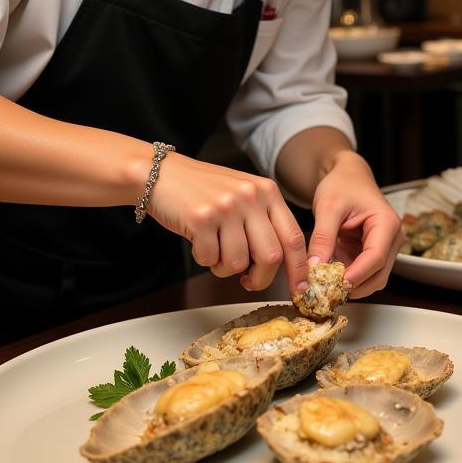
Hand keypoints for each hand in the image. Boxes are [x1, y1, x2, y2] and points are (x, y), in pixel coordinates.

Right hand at [146, 152, 307, 292]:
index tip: (300, 289)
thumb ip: (264, 222)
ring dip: (224, 268)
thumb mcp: (243, 195)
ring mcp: (226, 207)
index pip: (293, 237)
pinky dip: (203, 259)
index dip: (299, 269)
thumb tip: (283, 265)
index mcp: (267, 191)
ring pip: (239, 262)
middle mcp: (250, 196)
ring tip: (214, 249)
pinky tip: (197, 240)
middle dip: (260, 279)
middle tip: (248, 281)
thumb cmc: (203, 190)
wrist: (161, 173)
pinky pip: (210, 259)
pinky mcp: (201, 219)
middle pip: (271, 256)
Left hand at [306, 151, 403, 298]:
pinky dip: (346, 280)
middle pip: (378, 274)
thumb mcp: (328, 206)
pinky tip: (328, 279)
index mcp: (386, 224)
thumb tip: (315, 268)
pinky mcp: (371, 255)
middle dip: (354, 286)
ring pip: (372, 279)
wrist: (347, 177)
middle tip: (325, 292)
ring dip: (350, 286)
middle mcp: (391, 239)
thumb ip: (322, 236)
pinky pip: (362, 274)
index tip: (336, 285)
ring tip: (324, 286)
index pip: (376, 257)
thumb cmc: (342, 185)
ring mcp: (383, 249)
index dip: (357, 274)